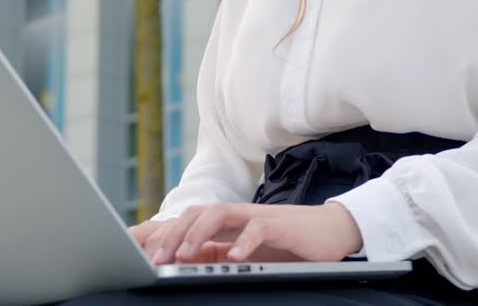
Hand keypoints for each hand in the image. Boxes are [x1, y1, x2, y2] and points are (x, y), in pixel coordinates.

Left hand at [131, 202, 363, 264]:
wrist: (330, 231)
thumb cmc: (288, 243)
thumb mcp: (248, 252)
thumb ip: (221, 253)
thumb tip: (189, 264)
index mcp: (228, 222)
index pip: (189, 220)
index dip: (166, 235)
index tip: (147, 257)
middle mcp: (238, 215)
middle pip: (197, 213)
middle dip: (174, 234)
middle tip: (158, 260)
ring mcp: (258, 216)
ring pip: (220, 214)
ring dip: (199, 233)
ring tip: (186, 255)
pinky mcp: (280, 224)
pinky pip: (259, 228)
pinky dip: (244, 241)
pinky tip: (234, 256)